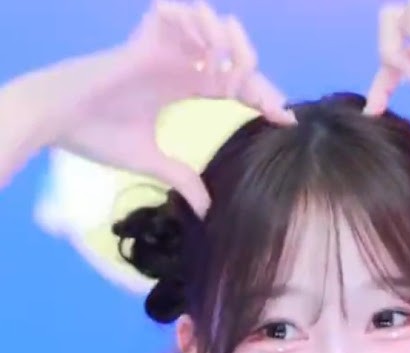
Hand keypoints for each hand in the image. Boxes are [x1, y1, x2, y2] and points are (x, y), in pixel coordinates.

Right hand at [44, 1, 294, 215]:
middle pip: (236, 55)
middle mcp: (181, 63)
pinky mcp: (146, 36)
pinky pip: (178, 10)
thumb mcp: (154, 162)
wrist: (60, 121)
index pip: (236, 84)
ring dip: (233, 49)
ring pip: (215, 23)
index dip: (264, 98)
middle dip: (258, 78)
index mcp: (186, 86)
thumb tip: (208, 211)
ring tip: (228, 83)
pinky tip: (207, 61)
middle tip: (262, 106)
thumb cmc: (99, 136)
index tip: (284, 120)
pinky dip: (199, 26)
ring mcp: (166, 47)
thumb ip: (183, 179)